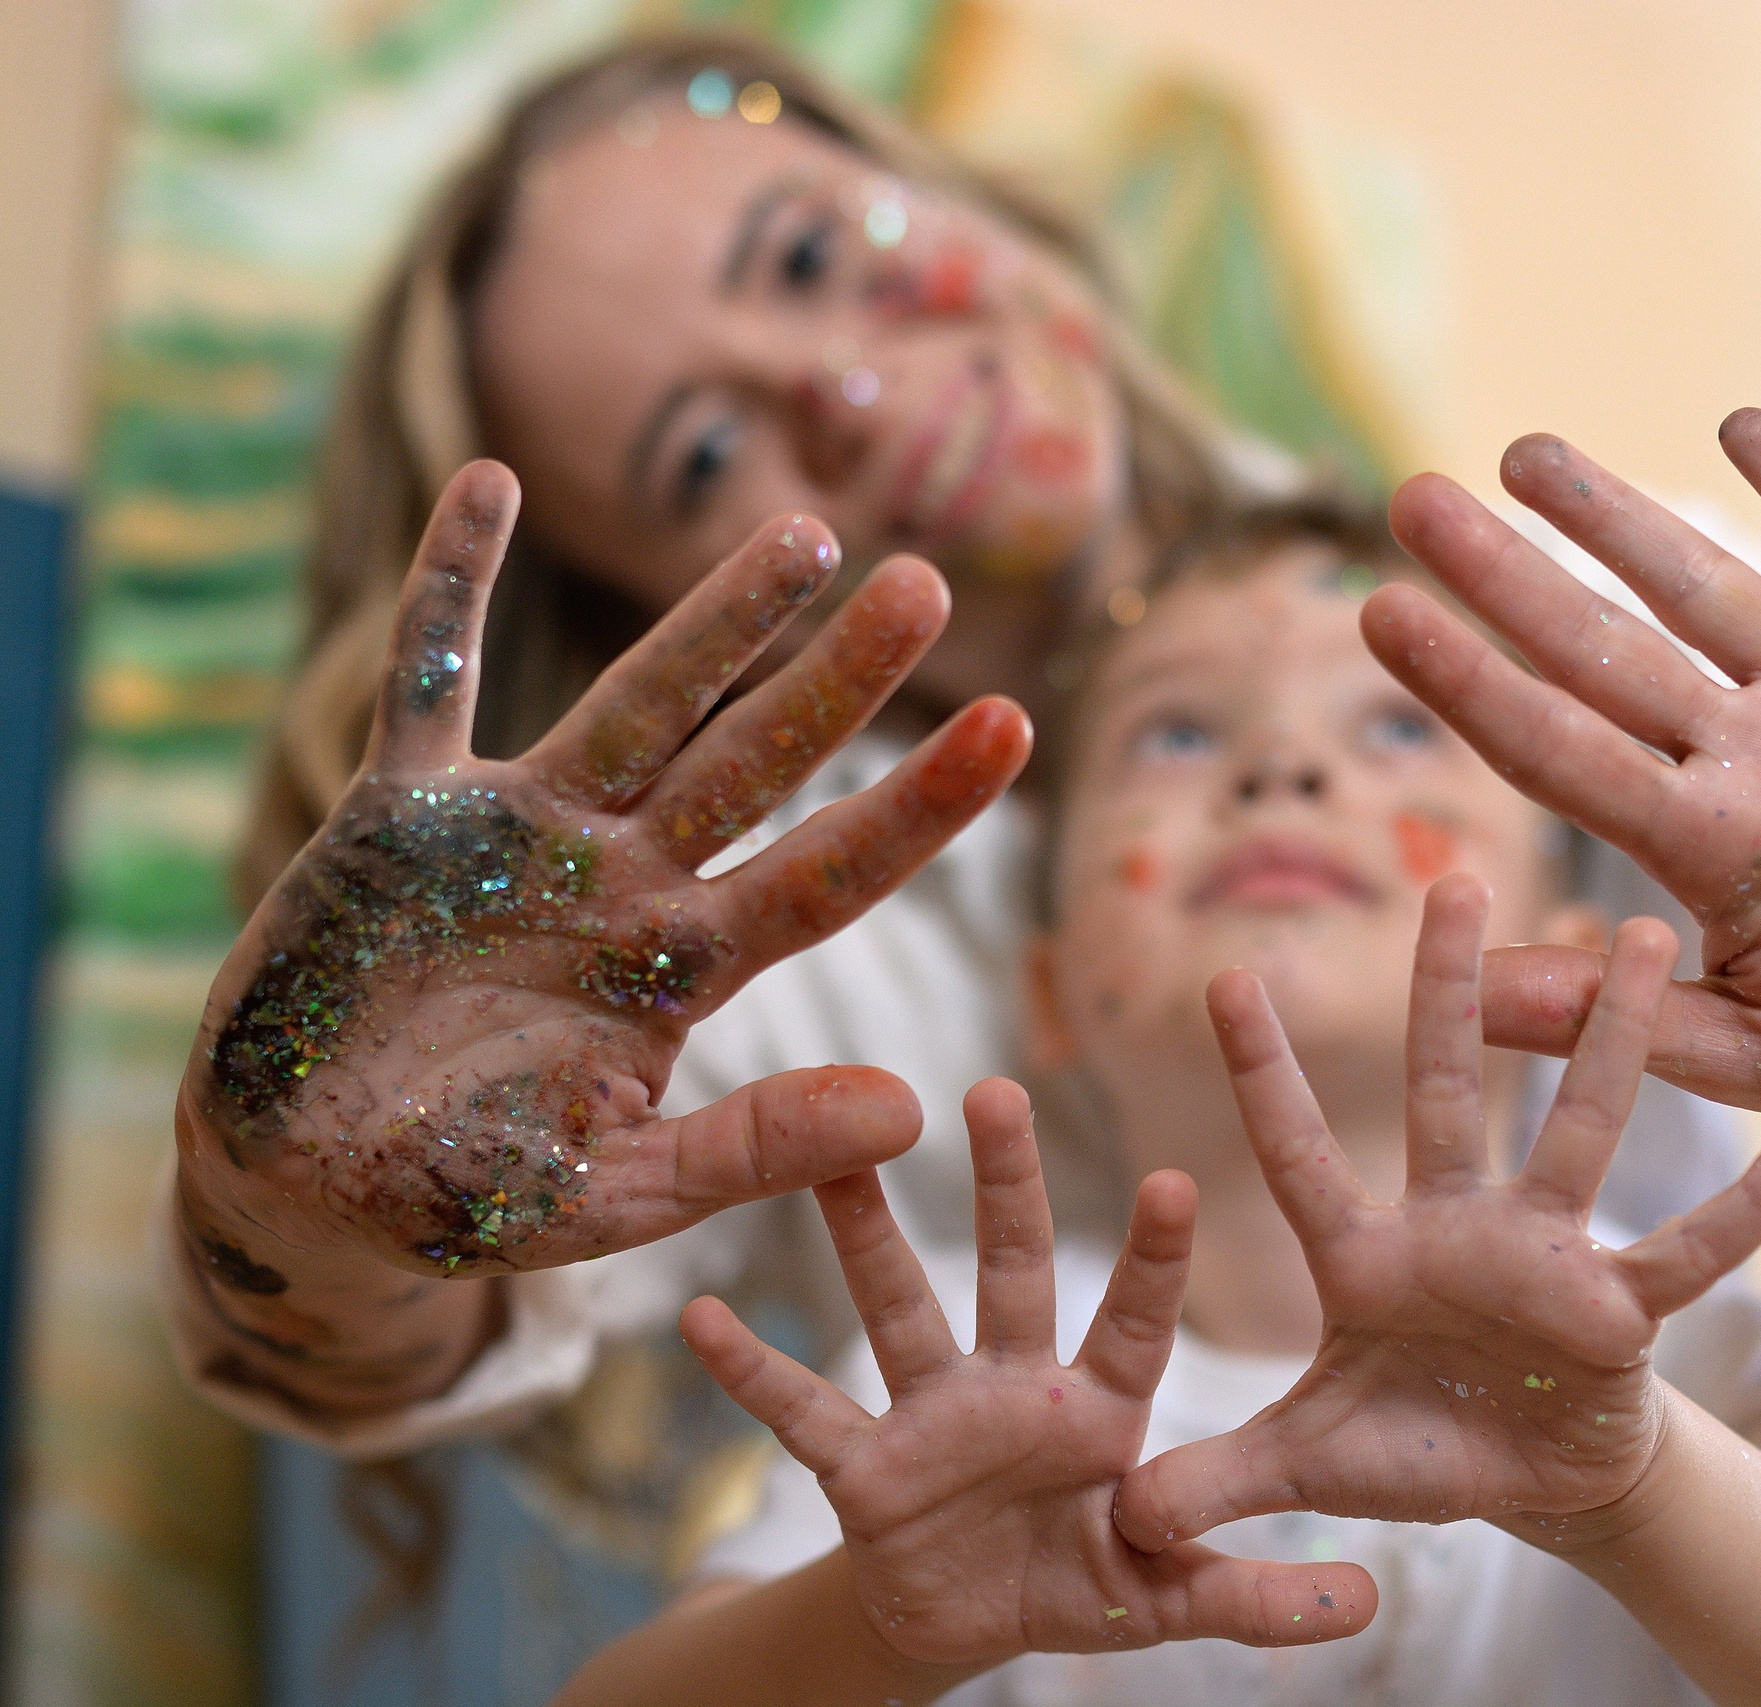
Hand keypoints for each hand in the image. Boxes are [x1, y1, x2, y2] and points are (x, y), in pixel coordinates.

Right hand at [176, 462, 1029, 1294]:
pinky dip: (452, 585)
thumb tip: (916, 1109)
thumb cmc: (469, 1195)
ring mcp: (519, 834)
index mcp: (682, 970)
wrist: (310, 1183)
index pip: (828, 874)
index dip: (920, 805)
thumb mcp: (614, 1194)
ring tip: (808, 535)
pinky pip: (428, 677)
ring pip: (636, 705)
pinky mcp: (403, 811)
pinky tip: (489, 481)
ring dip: (714, 620)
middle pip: (754, 761)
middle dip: (838, 681)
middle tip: (930, 586)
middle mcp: (622, 882)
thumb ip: (752, 1150)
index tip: (1016, 726)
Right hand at [683, 1079, 1374, 1678]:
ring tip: (826, 1152)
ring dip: (863, 1237)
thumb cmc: (1076, 1580)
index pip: (1132, 1318)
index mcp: (1099, 1407)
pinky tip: (695, 1316)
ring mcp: (931, 1415)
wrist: (965, 1623)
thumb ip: (1253, 1595)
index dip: (1152, 1257)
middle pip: (1010, 1271)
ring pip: (897, 1307)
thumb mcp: (1164, 1599)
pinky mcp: (860, 1467)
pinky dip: (751, 1372)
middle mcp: (1014, 1385)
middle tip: (996, 1089)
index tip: (1173, 1176)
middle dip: (1005, 1188)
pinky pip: (800, 1412)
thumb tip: (1369, 1603)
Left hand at [1113, 876, 1760, 1555]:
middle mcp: (1457, 1230)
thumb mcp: (1311, 1466)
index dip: (1264, 1074)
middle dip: (1445, 995)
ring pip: (1580, 1129)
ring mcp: (1547, 1256)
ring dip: (1612, 1039)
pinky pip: (1696, 1249)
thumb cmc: (1417, 1448)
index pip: (1300, 1154)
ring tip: (1639, 936)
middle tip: (1451, 882)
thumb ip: (1225, 1480)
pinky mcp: (1625, 1307)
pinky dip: (1753, 1203)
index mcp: (1366, 1259)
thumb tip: (1127, 1520)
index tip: (1224, 976)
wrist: (1530, 1484)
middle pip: (1445, 1094)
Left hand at [1366, 412, 1760, 1128]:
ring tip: (1523, 453)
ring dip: (1622, 519)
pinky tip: (1743, 425)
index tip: (1380, 612)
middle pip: (1608, 652)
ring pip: (1712, 591)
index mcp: (1709, 849)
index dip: (1472, 682)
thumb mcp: (1760, 1055)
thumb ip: (1624, 1020)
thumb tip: (1461, 998)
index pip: (1561, 748)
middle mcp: (1757, 761)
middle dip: (1512, 576)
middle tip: (1410, 500)